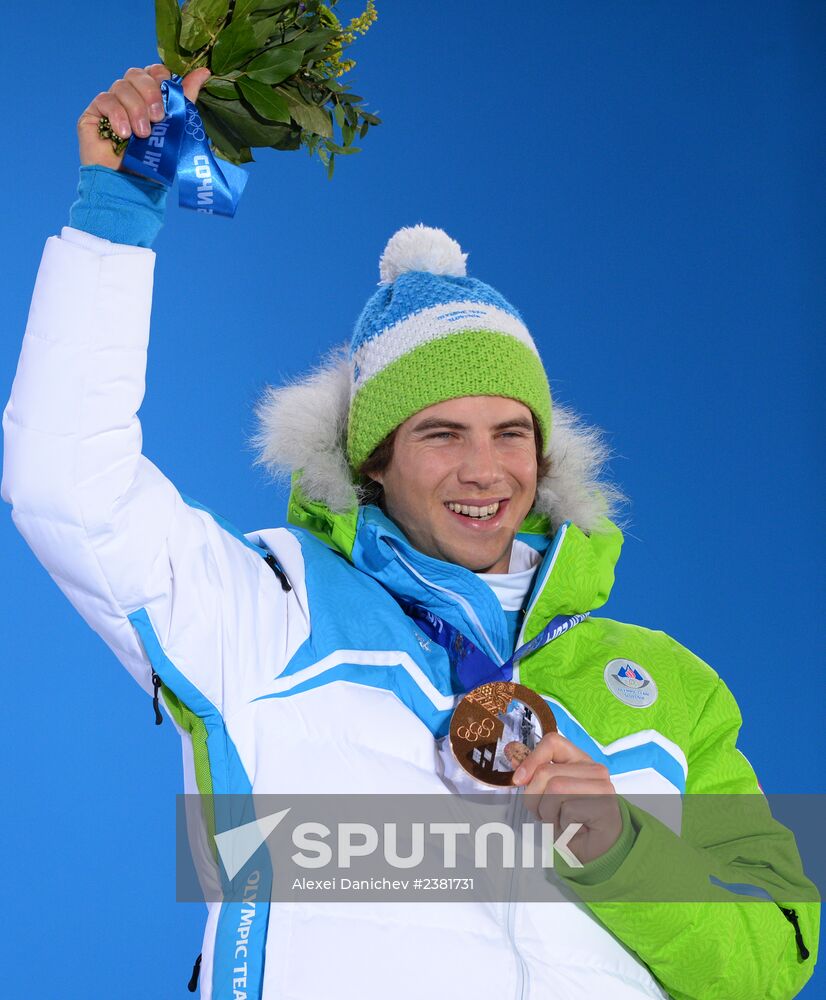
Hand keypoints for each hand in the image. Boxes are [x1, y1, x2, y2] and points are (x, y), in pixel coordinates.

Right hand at [77, 64, 210, 168]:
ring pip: (121, 86)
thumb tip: (204, 71)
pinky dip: (117, 115)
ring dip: (136, 109)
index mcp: (150, 99)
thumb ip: (185, 99)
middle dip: (150, 93)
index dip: (160, 77)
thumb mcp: (176, 130)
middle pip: (136, 73)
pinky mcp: (93, 115)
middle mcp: (129, 99)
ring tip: (143, 135)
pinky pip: (105, 100)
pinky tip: (124, 134)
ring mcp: (111, 105)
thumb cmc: (155, 164)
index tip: (168, 95)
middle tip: (158, 119)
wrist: (132, 189)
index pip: (153, 71)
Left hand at [513, 732, 621, 865]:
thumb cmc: (571, 821)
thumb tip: (512, 755)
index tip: (519, 780)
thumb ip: (534, 775)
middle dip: (535, 798)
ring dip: (548, 813)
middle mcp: (594, 768)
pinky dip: (562, 824)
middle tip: (545, 814)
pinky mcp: (606, 805)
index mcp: (580, 760)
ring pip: (555, 789)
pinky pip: (568, 809)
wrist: (596, 849)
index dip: (531, 759)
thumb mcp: (548, 794)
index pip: (553, 742)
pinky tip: (573, 830)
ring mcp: (603, 786)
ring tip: (560, 822)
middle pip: (546, 771)